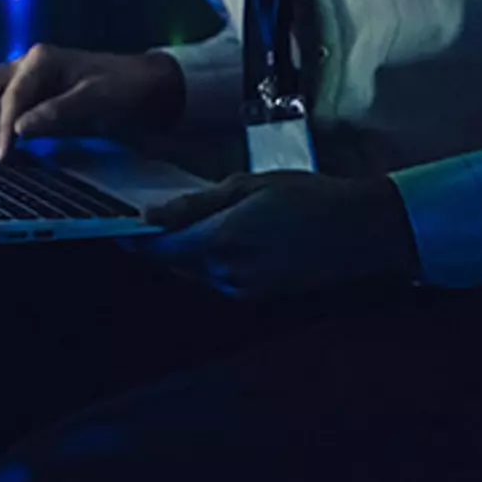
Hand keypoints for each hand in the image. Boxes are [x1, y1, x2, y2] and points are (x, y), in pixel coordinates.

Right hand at [0, 44, 183, 160]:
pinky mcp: (32, 93)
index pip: (8, 96)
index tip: (2, 156)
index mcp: (40, 60)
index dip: (0, 127)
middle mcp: (27, 64)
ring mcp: (28, 78)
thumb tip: (18, 129)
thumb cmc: (122, 87)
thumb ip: (56, 112)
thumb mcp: (95, 99)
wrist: (144, 85)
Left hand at [128, 171, 419, 298]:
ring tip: (185, 223)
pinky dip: (210, 261)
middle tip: (148, 219)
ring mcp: (245, 289)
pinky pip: (220, 279)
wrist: (361, 230)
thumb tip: (151, 217)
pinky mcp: (260, 295)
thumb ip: (196, 206)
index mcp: (220, 243)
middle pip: (174, 264)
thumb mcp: (248, 186)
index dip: (136, 239)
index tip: (119, 225)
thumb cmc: (308, 196)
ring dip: (185, 253)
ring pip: (196, 272)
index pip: (160, 249)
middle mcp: (227, 274)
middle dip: (159, 245)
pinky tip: (220, 237)